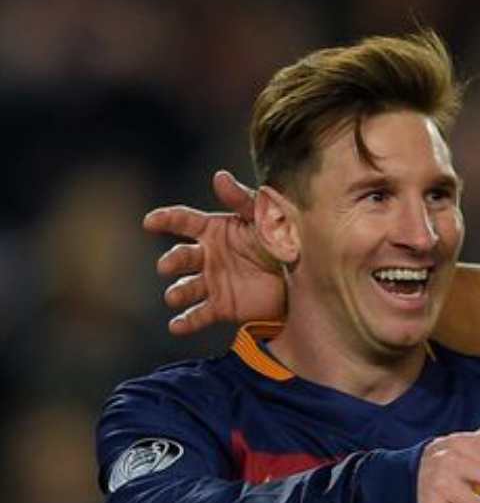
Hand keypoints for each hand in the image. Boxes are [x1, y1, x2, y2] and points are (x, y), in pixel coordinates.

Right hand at [144, 170, 285, 334]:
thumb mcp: (267, 215)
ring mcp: (213, 282)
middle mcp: (209, 256)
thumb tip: (219, 176)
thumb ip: (243, 199)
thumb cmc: (285, 238)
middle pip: (181, 257)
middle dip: (172, 261)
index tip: (150, 221)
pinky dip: (185, 322)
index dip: (166, 219)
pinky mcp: (222, 306)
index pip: (184, 221)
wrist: (306, 276)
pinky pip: (199, 315)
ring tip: (174, 296)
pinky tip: (177, 326)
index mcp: (216, 230)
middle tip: (169, 265)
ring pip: (185, 288)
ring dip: (176, 292)